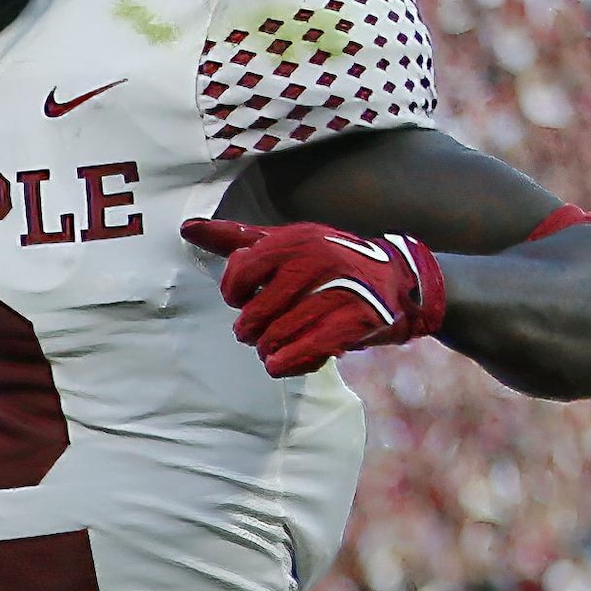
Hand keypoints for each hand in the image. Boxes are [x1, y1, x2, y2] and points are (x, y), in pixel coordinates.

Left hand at [182, 216, 447, 376]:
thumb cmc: (330, 265)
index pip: (238, 273)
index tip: (246, 297)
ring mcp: (337, 291)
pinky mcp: (353, 323)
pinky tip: (286, 360)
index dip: (234, 294)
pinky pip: (299, 354)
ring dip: (270, 350)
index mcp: (296, 240)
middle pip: (253, 316)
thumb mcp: (288, 244)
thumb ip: (238, 239)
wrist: (402, 283)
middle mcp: (316, 261)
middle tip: (266, 328)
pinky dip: (286, 364)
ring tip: (280, 344)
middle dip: (253, 331)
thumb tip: (188, 227)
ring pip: (273, 340)